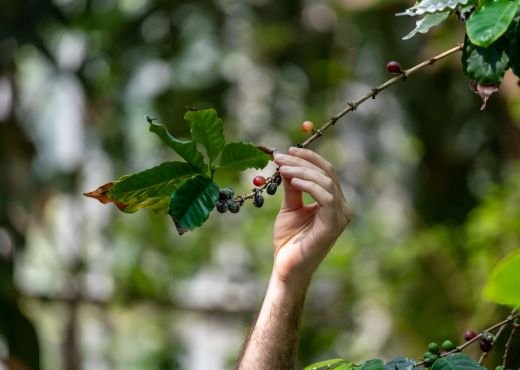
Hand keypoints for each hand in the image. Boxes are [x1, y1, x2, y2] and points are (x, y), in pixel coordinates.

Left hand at [272, 147, 351, 285]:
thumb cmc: (289, 241)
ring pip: (326, 182)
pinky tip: (293, 181)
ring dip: (302, 171)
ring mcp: (340, 217)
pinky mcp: (333, 225)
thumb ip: (292, 187)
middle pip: (327, 173)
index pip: (326, 172)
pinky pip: (326, 198)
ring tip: (283, 168)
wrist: (287, 268)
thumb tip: (287, 164)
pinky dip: (309, 186)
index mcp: (333, 202)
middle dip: (302, 162)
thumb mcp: (290, 207)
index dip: (308, 158)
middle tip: (280, 157)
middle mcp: (342, 208)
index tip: (287, 150)